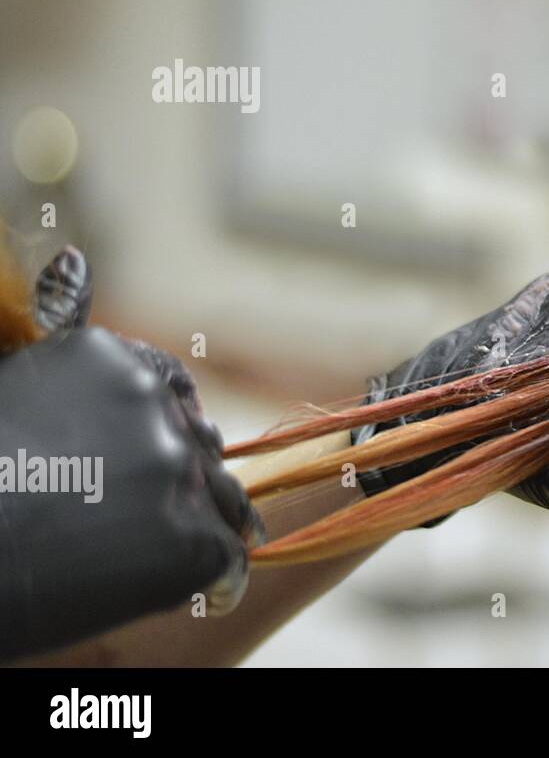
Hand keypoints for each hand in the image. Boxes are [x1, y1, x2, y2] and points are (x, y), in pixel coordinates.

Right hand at [0, 248, 259, 660]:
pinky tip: (193, 588)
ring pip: (223, 500)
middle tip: (148, 515)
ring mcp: (178, 471)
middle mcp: (156, 406)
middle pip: (201, 445)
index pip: (173, 388)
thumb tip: (73, 257)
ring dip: (205, 525)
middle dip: (184, 477)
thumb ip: (60, 334)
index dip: (170, 426)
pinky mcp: (190, 539)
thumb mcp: (14, 384)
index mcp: (112, 360)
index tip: (159, 452)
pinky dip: (216, 579)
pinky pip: (230, 561)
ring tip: (176, 552)